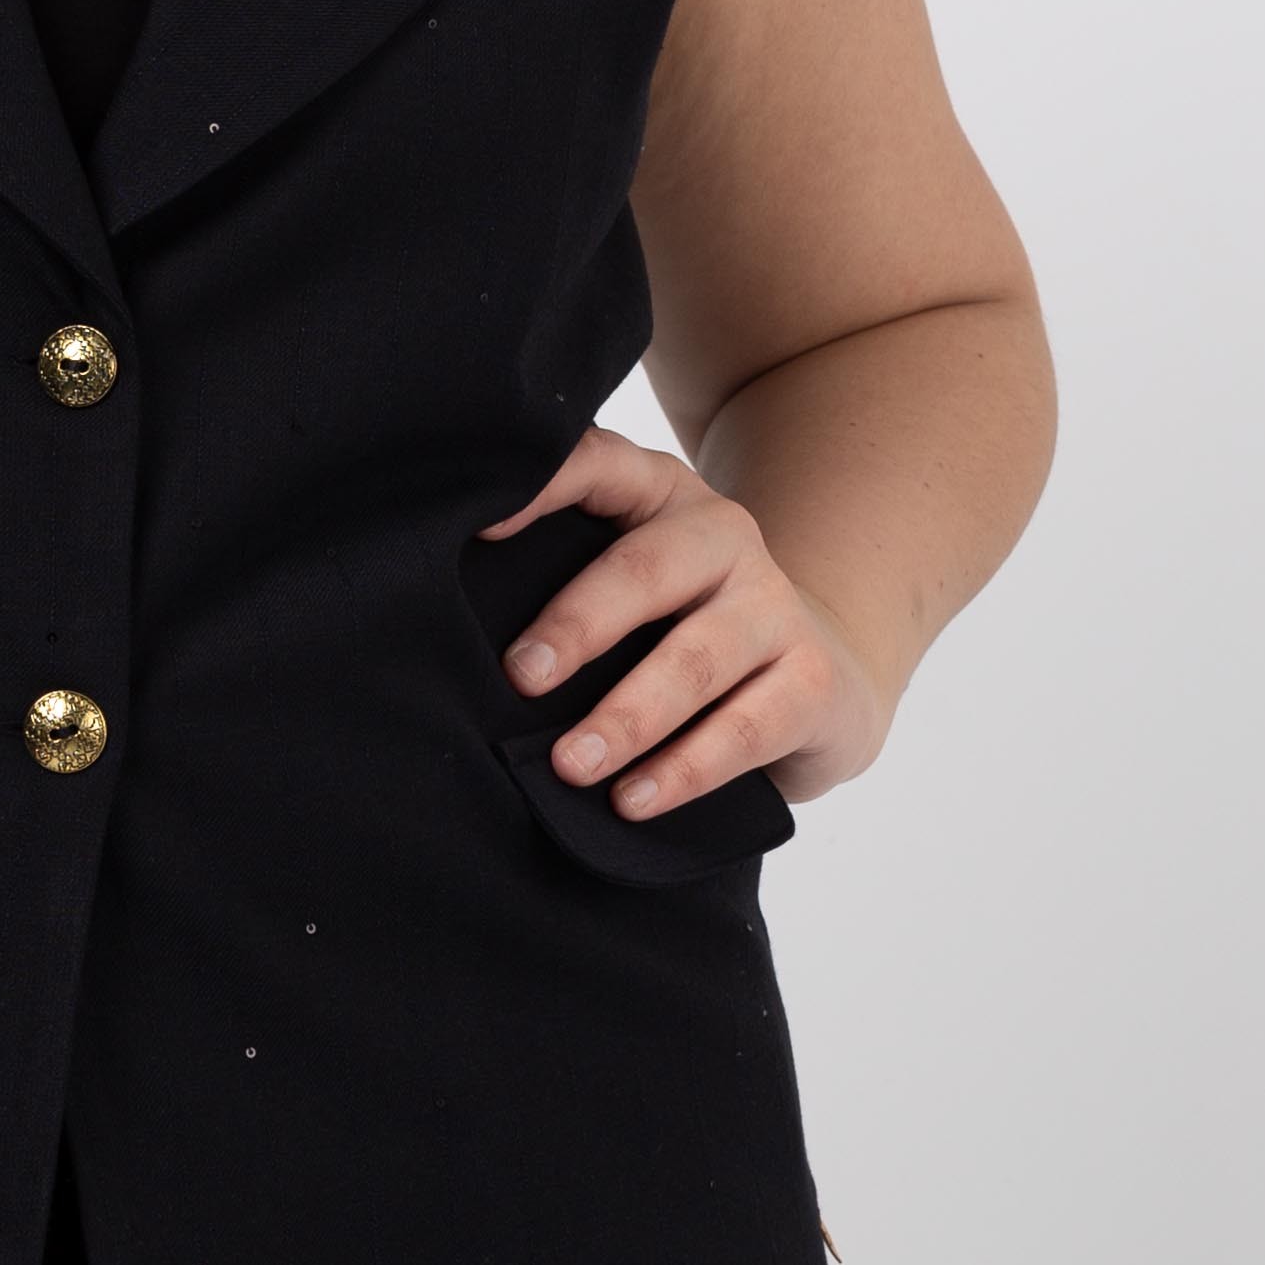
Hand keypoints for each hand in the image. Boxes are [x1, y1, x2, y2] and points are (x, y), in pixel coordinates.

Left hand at [480, 426, 886, 820]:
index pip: (600, 465)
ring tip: (571, 765)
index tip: (480, 523)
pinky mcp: (809, 680)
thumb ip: (557, 573)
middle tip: (520, 677)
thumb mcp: (626, 584)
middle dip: (577, 625)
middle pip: (644, 570)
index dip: (542, 486)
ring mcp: (773, 605)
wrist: (816, 679)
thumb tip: (447, 620)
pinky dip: (683, 770)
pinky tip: (632, 799)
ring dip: (626, 717)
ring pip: (694, 659)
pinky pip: (744, 728)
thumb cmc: (678, 628)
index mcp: (660, 495)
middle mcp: (721, 535)